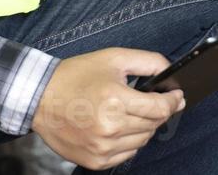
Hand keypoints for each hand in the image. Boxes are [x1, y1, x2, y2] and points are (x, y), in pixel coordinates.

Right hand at [30, 47, 184, 168]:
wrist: (40, 98)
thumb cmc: (76, 75)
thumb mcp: (113, 58)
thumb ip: (147, 61)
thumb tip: (170, 72)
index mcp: (115, 100)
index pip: (160, 108)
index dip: (173, 101)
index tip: (177, 96)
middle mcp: (110, 127)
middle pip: (153, 125)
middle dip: (159, 112)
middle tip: (153, 100)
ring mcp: (102, 147)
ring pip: (142, 141)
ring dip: (144, 127)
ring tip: (130, 112)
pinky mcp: (95, 160)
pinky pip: (126, 154)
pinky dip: (129, 142)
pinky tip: (118, 127)